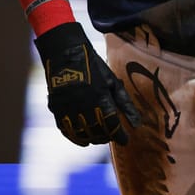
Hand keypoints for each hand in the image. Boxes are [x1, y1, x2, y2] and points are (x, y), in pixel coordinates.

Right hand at [35, 22, 141, 145]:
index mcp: (100, 98)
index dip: (120, 136)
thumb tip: (137, 124)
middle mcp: (84, 107)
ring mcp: (69, 110)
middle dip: (108, 137)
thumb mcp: (112, 82)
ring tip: (100, 137)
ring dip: (94, 139)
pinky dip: (77, 138)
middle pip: (98, 132)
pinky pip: (67, 131)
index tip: (125, 140)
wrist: (65, 54)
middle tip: (112, 135)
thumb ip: (125, 104)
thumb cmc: (93, 67)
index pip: (113, 126)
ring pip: (83, 135)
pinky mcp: (57, 110)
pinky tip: (84, 138)